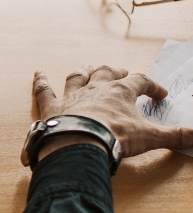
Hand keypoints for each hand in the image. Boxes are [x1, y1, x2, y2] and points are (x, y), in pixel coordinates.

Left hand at [32, 65, 192, 158]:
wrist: (79, 145)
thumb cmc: (114, 138)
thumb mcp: (150, 138)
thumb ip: (174, 136)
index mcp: (120, 91)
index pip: (141, 82)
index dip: (152, 86)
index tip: (160, 94)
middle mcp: (95, 88)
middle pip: (108, 73)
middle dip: (117, 72)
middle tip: (122, 73)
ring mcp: (71, 96)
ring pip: (78, 77)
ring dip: (84, 72)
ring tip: (88, 68)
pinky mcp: (52, 107)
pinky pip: (44, 90)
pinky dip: (41, 81)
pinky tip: (38, 73)